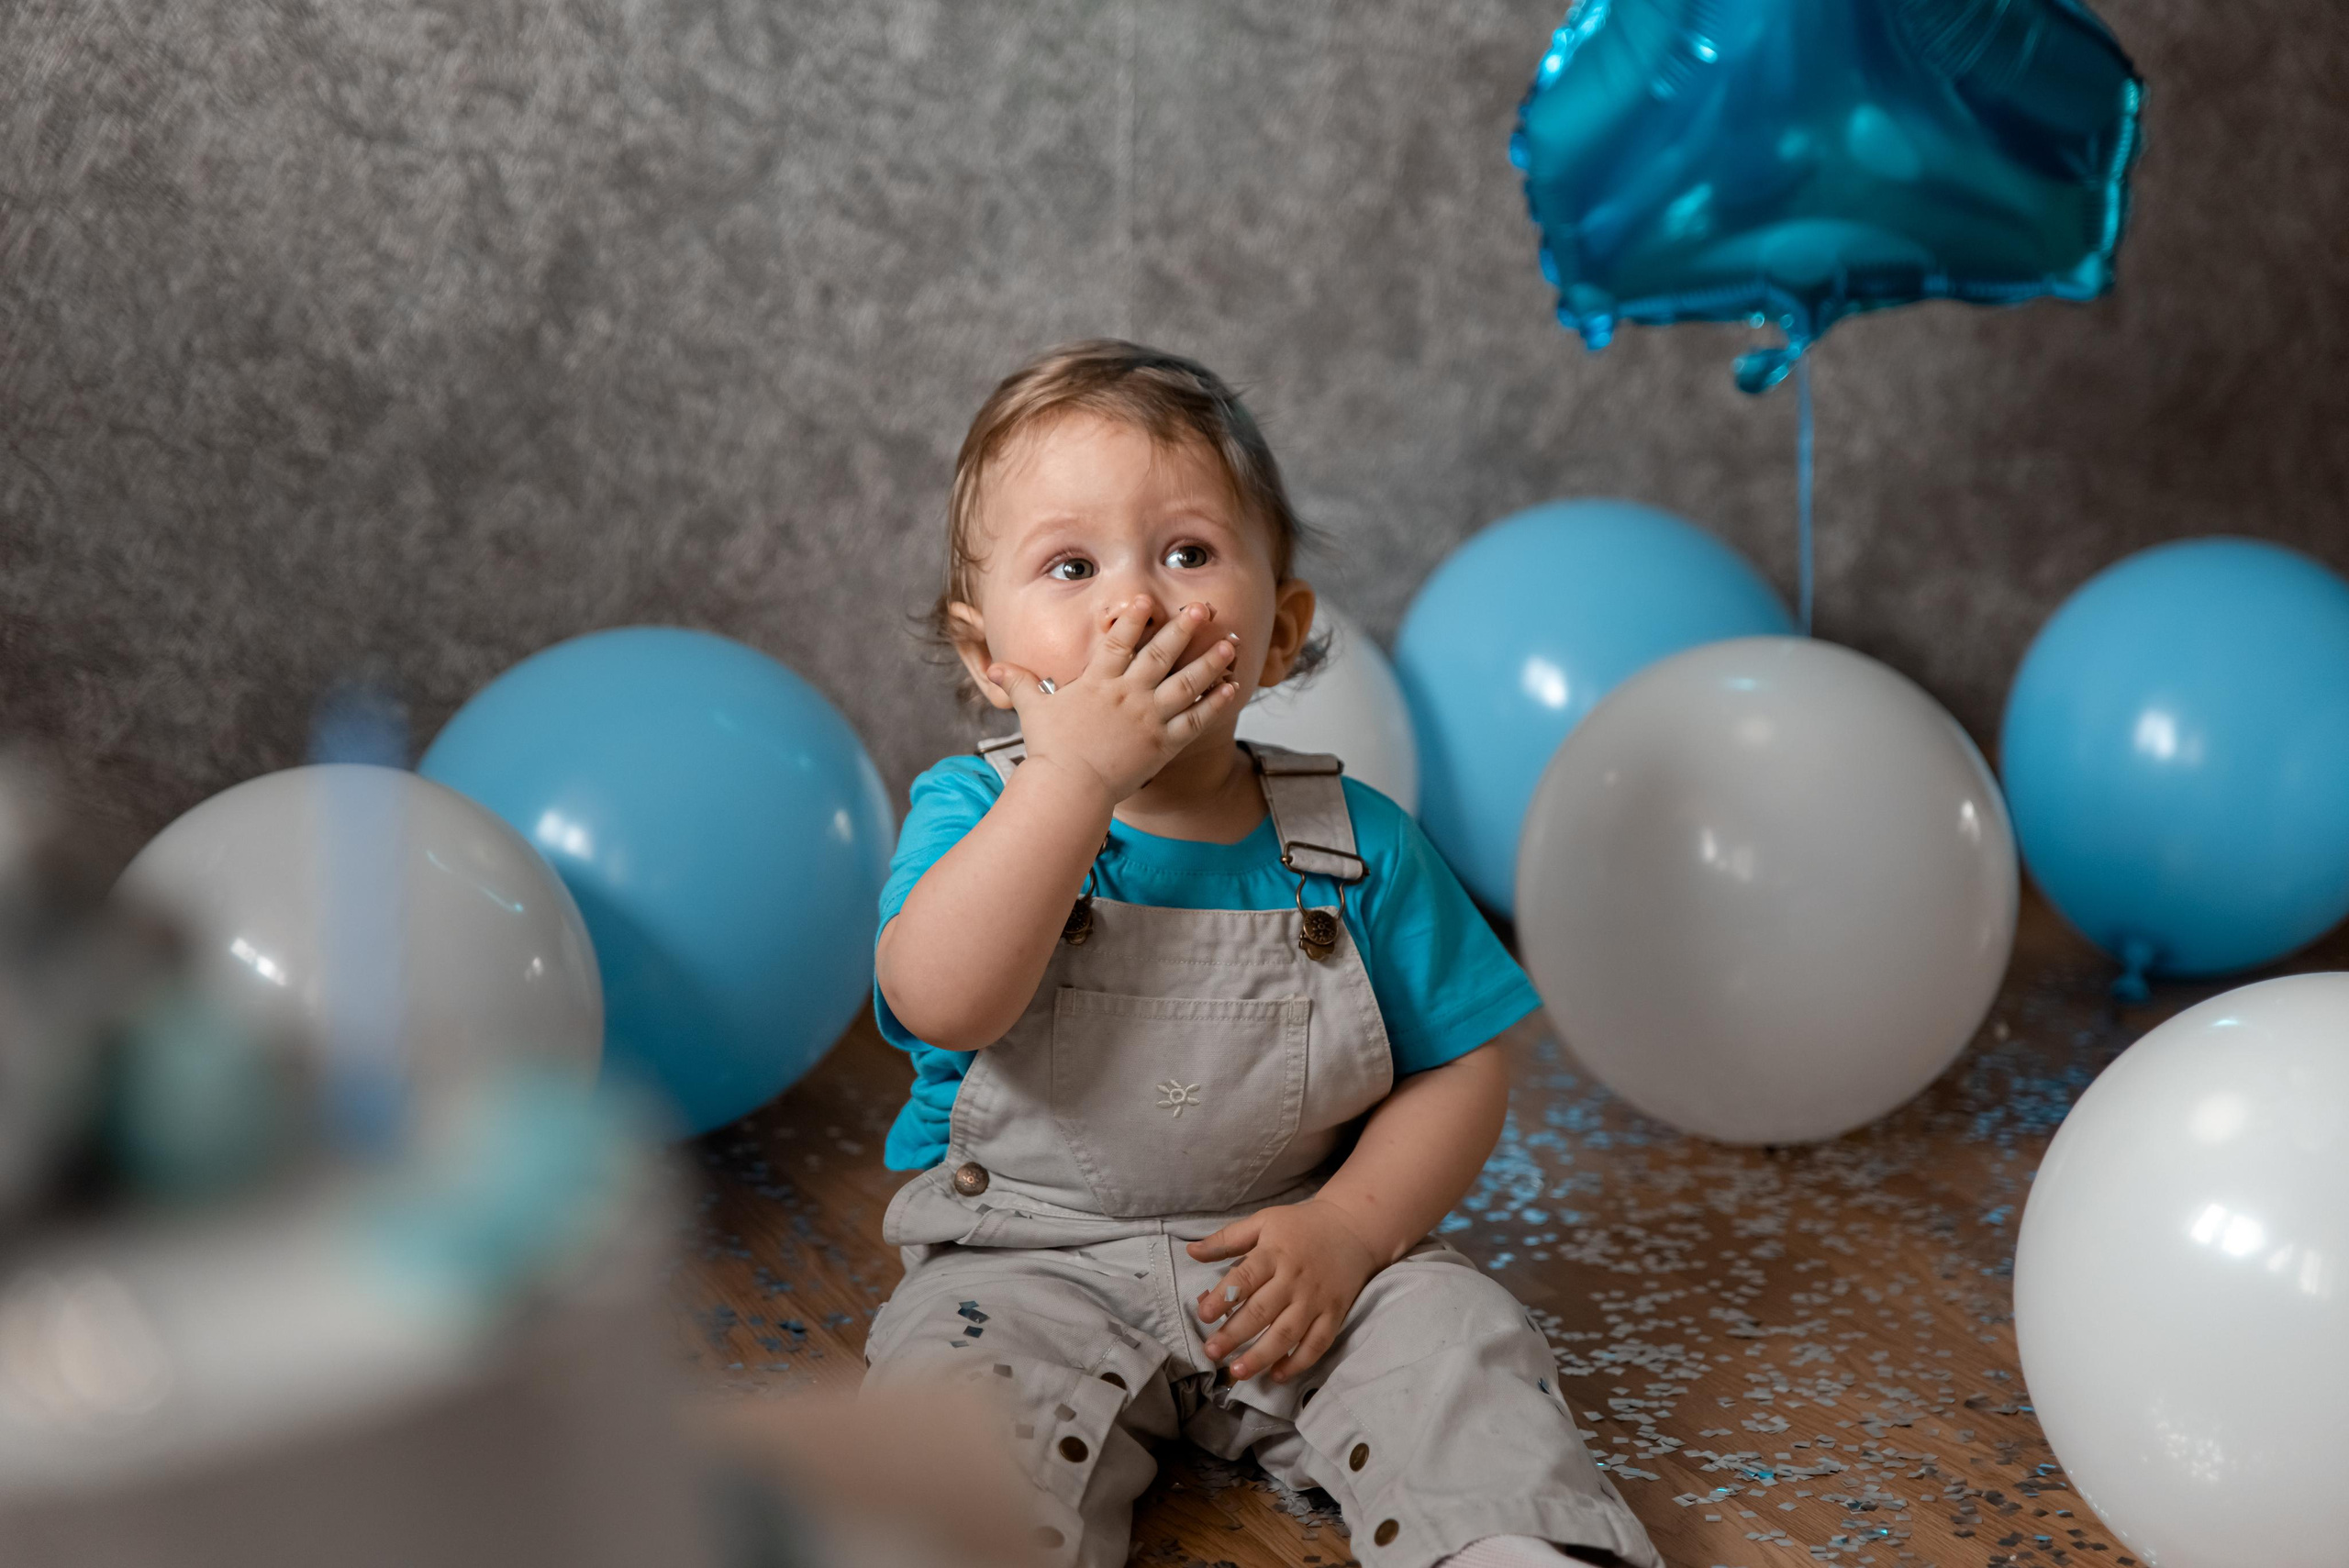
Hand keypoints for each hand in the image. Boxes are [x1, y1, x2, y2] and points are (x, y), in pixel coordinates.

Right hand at [987, 597, 1242, 806]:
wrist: (1070, 787)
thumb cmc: (1050, 750)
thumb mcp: (1032, 710)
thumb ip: (1018, 683)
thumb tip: (992, 668)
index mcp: (1099, 681)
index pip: (1119, 640)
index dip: (1133, 617)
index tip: (1146, 599)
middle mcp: (1129, 693)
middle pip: (1162, 652)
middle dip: (1184, 627)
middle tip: (1204, 608)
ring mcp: (1149, 717)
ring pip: (1188, 682)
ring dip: (1211, 660)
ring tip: (1230, 642)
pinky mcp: (1164, 743)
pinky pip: (1197, 719)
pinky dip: (1216, 702)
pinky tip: (1231, 687)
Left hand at [1187, 1200, 1380, 1382]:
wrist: (1352, 1228)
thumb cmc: (1300, 1226)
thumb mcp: (1262, 1222)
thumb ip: (1226, 1240)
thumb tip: (1191, 1251)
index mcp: (1274, 1253)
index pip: (1245, 1278)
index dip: (1223, 1298)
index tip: (1202, 1315)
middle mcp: (1295, 1279)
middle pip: (1262, 1311)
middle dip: (1234, 1334)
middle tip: (1211, 1352)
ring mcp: (1316, 1299)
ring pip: (1287, 1333)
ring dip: (1262, 1355)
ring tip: (1237, 1371)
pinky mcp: (1334, 1314)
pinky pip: (1317, 1343)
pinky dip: (1299, 1362)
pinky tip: (1277, 1375)